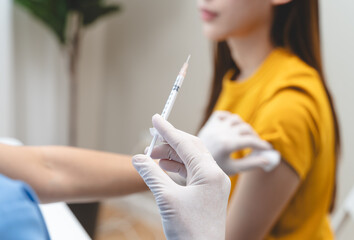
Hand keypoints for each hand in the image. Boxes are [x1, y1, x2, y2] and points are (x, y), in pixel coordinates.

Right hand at [133, 114, 229, 239]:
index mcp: (209, 173)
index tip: (155, 118)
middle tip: (150, 141)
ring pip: (192, 160)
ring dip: (172, 155)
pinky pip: (193, 172)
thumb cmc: (188, 231)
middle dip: (170, 143)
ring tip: (153, 156)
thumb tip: (137, 158)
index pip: (186, 143)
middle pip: (191, 148)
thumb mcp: (166, 199)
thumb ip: (152, 174)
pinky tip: (164, 167)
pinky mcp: (208, 193)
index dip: (168, 130)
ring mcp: (213, 185)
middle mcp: (215, 176)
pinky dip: (178, 167)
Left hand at [198, 111, 279, 175]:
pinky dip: (230, 118)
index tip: (268, 149)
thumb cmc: (215, 168)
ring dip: (244, 126)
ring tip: (246, 137)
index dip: (262, 145)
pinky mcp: (209, 123)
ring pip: (236, 119)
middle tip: (258, 145)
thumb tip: (268, 160)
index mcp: (227, 145)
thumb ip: (252, 164)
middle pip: (246, 128)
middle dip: (255, 136)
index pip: (251, 141)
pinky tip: (233, 127)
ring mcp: (215, 126)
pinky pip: (222, 114)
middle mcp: (221, 132)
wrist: (194, 163)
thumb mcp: (234, 168)